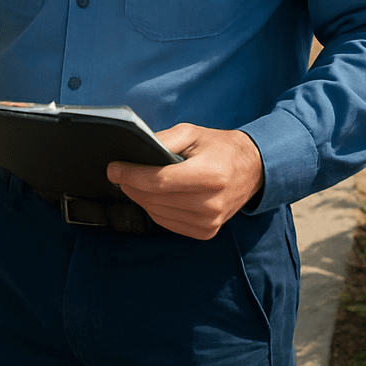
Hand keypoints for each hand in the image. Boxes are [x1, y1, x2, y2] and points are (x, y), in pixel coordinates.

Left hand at [106, 124, 263, 239]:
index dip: (132, 175)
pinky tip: (149, 196)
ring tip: (130, 182)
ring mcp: (210, 222)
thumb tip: (135, 147)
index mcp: (210, 176)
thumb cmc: (219, 147)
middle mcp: (212, 203)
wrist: (252, 170)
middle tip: (117, 173)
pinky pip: (169, 223)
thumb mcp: (192, 132)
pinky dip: (154, 210)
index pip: (160, 181)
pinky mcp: (207, 232)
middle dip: (130, 186)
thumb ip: (164, 139)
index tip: (113, 169)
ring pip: (159, 213)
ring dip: (139, 198)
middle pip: (156, 199)